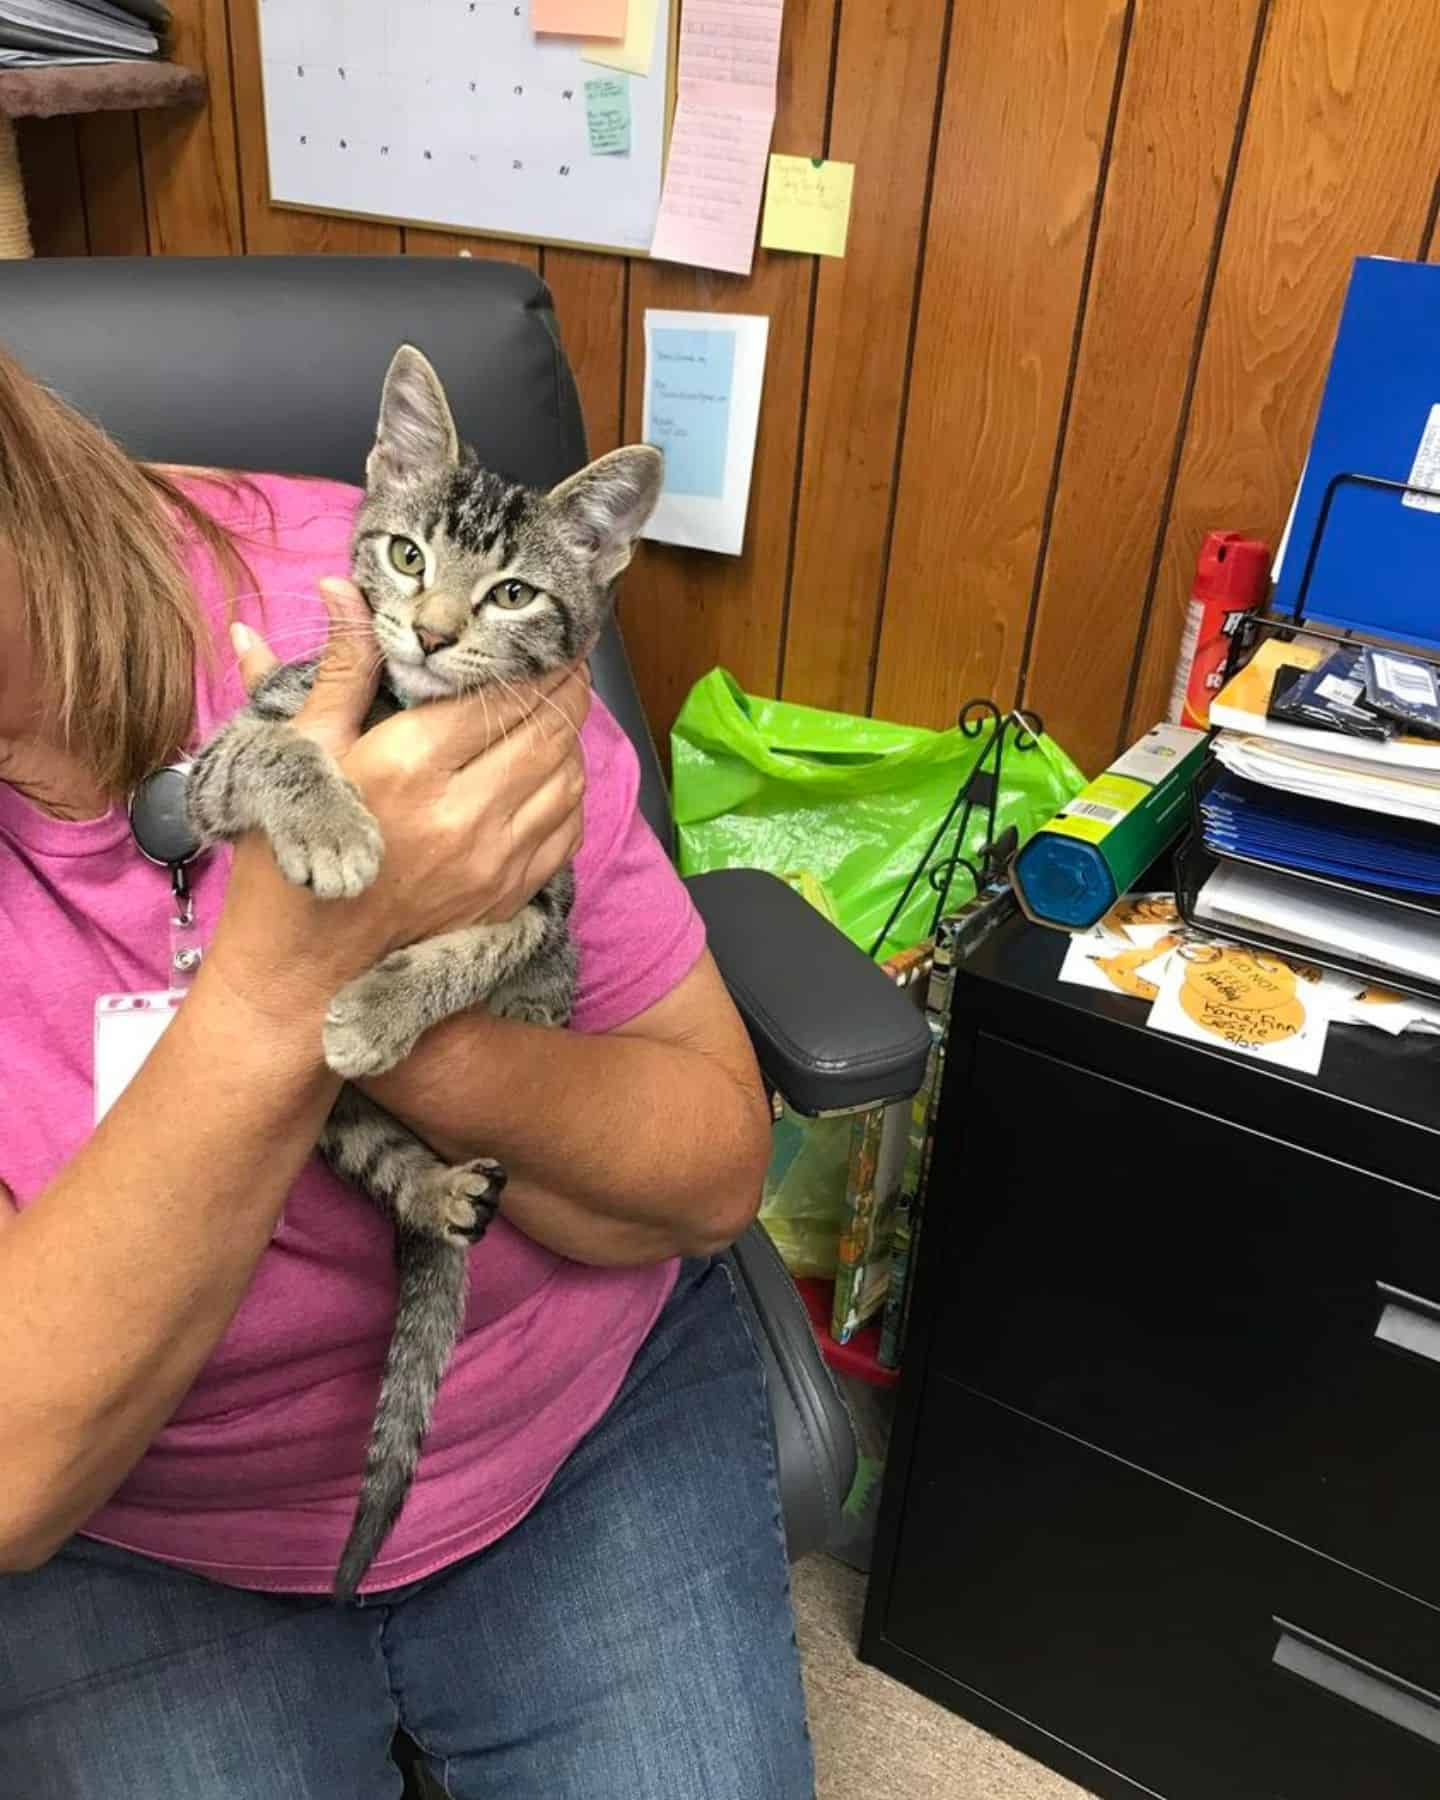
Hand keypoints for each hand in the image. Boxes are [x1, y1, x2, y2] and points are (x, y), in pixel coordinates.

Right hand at [210, 579, 589, 1015]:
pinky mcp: (510, 894)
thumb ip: (341, 668)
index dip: (527, 657)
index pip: (499, 691)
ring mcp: (496, 858)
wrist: (301, 975)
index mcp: (408, 764)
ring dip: (570, 735)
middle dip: (563, 685)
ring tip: (555, 708)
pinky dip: (569, 788)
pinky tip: (549, 771)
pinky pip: (568, 825)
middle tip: (560, 659)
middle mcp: (465, 811)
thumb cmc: (286, 862)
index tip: (533, 635)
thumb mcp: (301, 755)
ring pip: (569, 774)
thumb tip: (344, 590)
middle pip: (550, 727)